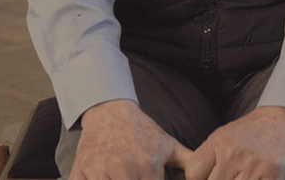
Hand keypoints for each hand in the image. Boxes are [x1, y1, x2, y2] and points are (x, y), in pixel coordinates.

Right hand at [72, 99, 192, 179]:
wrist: (109, 111)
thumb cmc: (140, 131)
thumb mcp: (167, 145)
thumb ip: (189, 162)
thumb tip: (204, 174)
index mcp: (148, 166)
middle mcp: (124, 169)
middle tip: (135, 178)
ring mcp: (100, 171)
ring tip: (121, 178)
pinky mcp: (81, 172)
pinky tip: (104, 179)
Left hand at [182, 106, 284, 179]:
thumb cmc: (256, 130)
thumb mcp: (226, 135)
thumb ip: (209, 155)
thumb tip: (185, 173)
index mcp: (218, 142)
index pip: (194, 172)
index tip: (206, 179)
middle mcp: (233, 153)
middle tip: (227, 178)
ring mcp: (252, 165)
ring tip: (240, 177)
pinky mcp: (271, 175)